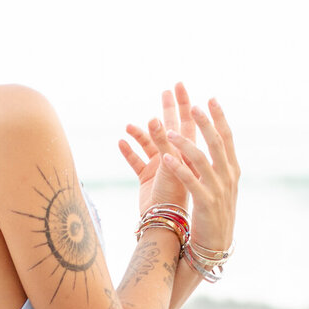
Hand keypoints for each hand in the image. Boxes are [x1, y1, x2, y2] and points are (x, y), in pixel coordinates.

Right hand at [119, 82, 197, 219]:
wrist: (164, 223)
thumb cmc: (174, 196)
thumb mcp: (170, 165)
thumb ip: (163, 142)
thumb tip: (154, 119)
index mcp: (185, 153)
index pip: (187, 122)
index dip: (184, 104)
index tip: (180, 86)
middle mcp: (174, 157)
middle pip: (170, 127)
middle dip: (168, 109)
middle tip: (166, 90)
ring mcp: (160, 167)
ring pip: (149, 144)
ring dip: (140, 133)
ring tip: (129, 125)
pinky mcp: (147, 178)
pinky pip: (136, 161)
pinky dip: (129, 152)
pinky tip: (121, 142)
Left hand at [142, 88, 238, 256]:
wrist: (216, 246)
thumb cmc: (214, 215)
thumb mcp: (221, 188)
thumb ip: (218, 168)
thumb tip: (214, 148)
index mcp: (232, 171)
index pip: (227, 139)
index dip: (219, 118)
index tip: (211, 99)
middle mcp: (228, 177)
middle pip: (216, 143)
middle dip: (204, 123)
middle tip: (193, 104)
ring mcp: (218, 190)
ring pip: (202, 160)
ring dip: (185, 143)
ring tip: (170, 131)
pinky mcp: (205, 203)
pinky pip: (191, 181)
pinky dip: (178, 168)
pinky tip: (165, 158)